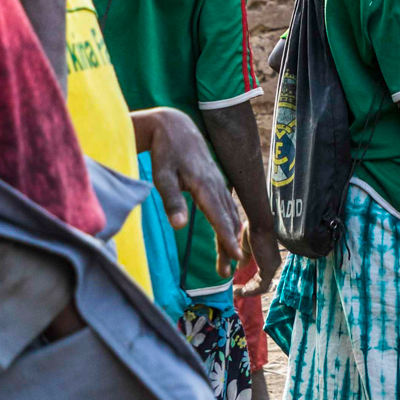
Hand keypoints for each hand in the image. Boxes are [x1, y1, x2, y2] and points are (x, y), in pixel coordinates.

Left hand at [132, 106, 246, 266]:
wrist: (175, 127)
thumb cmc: (165, 152)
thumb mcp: (162, 176)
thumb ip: (172, 202)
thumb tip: (179, 227)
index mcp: (205, 186)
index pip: (219, 218)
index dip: (228, 240)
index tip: (237, 258)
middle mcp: (217, 186)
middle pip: (228, 221)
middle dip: (230, 246)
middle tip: (229, 272)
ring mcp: (219, 184)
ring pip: (230, 215)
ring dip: (231, 238)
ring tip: (230, 261)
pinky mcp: (216, 183)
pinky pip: (228, 207)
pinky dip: (231, 224)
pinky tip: (231, 234)